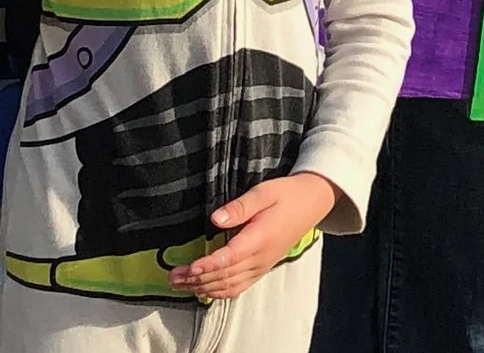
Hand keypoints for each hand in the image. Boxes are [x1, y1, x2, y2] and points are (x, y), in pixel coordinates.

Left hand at [172, 172, 337, 301]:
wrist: (312, 203)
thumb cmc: (286, 194)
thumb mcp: (264, 192)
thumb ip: (239, 207)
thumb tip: (215, 219)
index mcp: (260, 238)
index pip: (229, 258)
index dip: (207, 265)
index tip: (188, 267)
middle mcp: (260, 258)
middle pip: (224, 276)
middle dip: (196, 279)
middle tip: (171, 277)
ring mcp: (262, 266)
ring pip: (229, 286)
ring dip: (203, 287)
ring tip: (180, 285)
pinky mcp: (262, 268)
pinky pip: (238, 287)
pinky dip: (219, 292)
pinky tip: (204, 290)